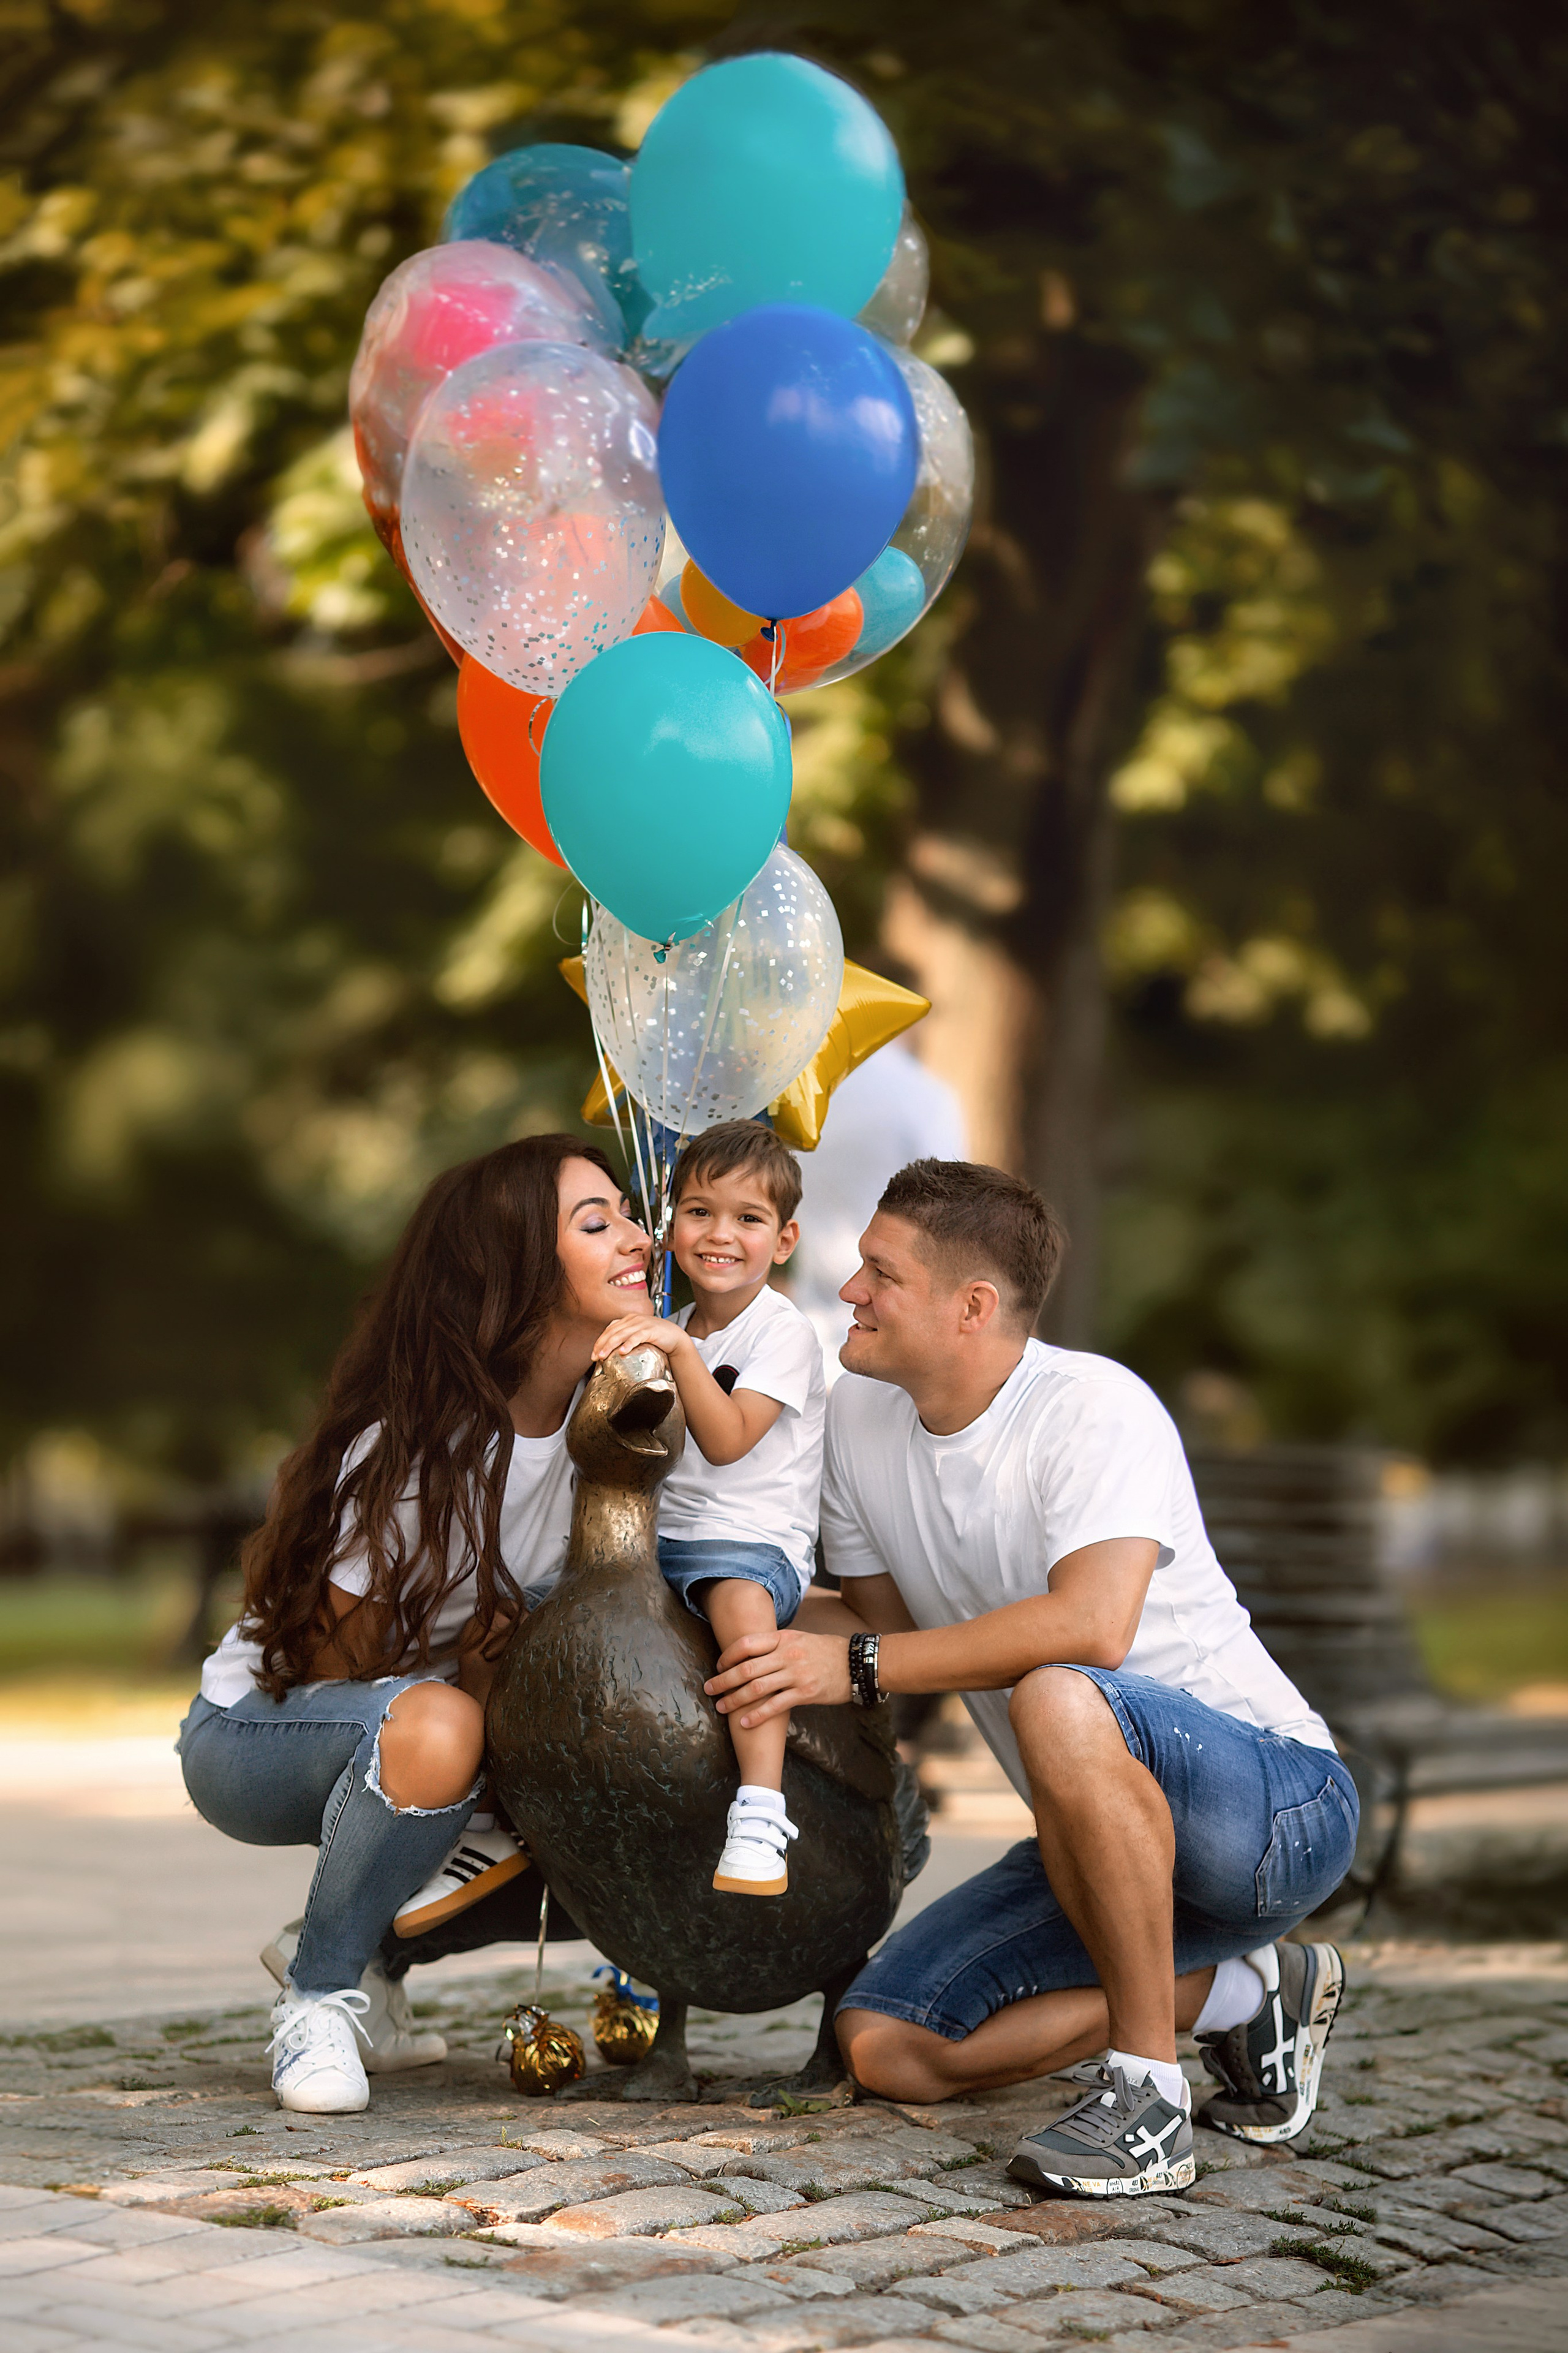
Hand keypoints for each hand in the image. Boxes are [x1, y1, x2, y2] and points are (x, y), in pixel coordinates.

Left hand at [590, 1311, 689, 1364]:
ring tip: (603, 1356)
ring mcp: (641, 1324)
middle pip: (613, 1332)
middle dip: (602, 1345)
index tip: (594, 1354)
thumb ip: (626, 1338)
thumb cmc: (656, 1338)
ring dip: (610, 1346)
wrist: (675, 1337)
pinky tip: (622, 1352)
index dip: (600, 1341)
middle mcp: (633, 1319)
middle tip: (595, 1357)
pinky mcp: (650, 1330)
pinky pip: (637, 1337)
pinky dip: (628, 1344)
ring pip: (621, 1334)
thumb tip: (611, 1351)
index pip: (610, 1329)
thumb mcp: (638, 1336)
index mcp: (628, 1319)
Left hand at [704, 1628, 853, 1725]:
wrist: (856, 1663)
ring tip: (721, 1707)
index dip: (728, 1656)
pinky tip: (744, 1722)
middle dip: (723, 1680)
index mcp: (784, 1638)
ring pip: (756, 1688)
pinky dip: (756, 1715)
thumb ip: (777, 1644)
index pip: (747, 1644)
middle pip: (746, 1668)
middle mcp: (787, 1655)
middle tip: (708, 1689)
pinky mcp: (805, 1693)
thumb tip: (752, 1651)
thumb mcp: (800, 1639)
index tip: (719, 1666)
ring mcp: (796, 1674)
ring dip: (734, 1699)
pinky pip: (775, 1705)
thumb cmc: (826, 1651)